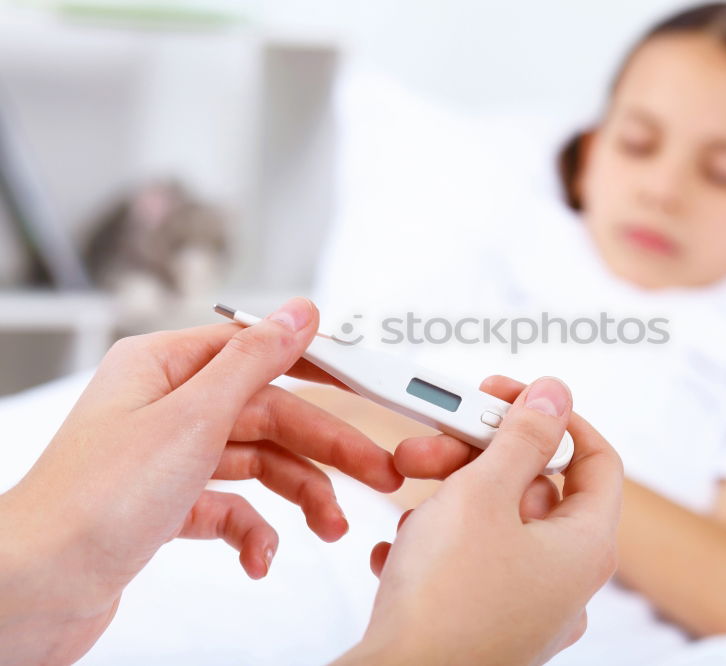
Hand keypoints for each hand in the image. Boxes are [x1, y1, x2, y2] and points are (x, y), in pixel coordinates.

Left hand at [0, 298, 401, 664]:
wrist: (34, 590)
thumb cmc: (92, 502)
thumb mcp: (192, 418)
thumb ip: (254, 361)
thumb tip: (298, 313)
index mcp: (164, 367)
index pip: (259, 353)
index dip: (317, 370)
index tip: (364, 386)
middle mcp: (166, 407)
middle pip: (268, 416)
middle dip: (324, 449)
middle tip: (374, 473)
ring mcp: (167, 458)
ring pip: (257, 464)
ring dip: (299, 496)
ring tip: (330, 525)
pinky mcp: (166, 506)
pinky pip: (229, 509)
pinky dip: (252, 532)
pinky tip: (259, 556)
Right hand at [341, 376, 623, 664]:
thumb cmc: (445, 604)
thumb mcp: (483, 494)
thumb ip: (523, 436)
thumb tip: (555, 397)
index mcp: (585, 545)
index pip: (596, 459)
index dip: (554, 420)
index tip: (511, 401)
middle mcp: (565, 578)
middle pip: (534, 488)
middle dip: (478, 458)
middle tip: (436, 446)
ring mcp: (528, 604)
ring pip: (495, 524)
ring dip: (448, 501)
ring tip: (409, 505)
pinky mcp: (488, 622)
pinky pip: (470, 563)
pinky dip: (437, 545)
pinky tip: (403, 550)